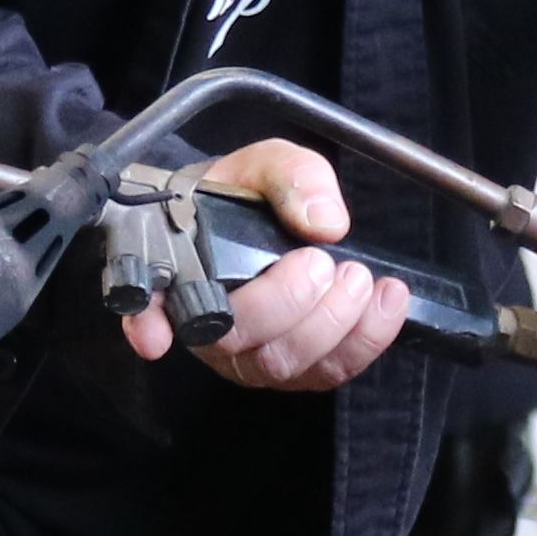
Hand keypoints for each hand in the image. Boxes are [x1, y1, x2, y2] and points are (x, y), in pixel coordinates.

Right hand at [120, 139, 410, 394]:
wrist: (263, 223)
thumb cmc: (243, 197)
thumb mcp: (262, 163)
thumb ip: (289, 176)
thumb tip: (325, 221)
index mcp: (178, 274)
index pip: (152, 307)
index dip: (148, 324)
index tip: (156, 334)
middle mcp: (206, 326)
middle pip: (236, 342)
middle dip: (288, 305)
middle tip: (322, 262)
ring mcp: (249, 355)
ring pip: (283, 366)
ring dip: (332, 324)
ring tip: (359, 277)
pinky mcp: (294, 369)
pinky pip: (327, 372)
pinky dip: (365, 340)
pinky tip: (388, 299)